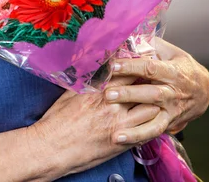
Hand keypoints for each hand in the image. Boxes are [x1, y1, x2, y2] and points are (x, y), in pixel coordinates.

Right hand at [29, 75, 160, 177]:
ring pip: (152, 110)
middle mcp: (114, 106)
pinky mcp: (122, 144)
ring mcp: (121, 125)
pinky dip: (152, 124)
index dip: (138, 65)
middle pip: (145, 89)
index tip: (144, 61)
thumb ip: (89, 79)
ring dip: (154, 104)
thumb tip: (95, 67)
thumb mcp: (71, 92)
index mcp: (101, 90)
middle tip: (155, 80)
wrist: (53, 147)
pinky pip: (147, 132)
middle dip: (151, 83)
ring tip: (155, 100)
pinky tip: (150, 120)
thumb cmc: (58, 120)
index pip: (128, 71)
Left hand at [105, 38, 208, 144]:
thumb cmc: (179, 65)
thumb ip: (149, 45)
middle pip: (150, 94)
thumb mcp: (169, 51)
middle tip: (108, 93)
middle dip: (128, 94)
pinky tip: (119, 138)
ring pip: (152, 118)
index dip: (131, 66)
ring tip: (112, 125)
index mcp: (172, 71)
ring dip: (132, 123)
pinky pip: (152, 131)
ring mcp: (171, 110)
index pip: (150, 68)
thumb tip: (126, 36)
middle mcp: (172, 92)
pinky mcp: (168, 123)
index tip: (113, 65)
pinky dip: (136, 137)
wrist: (202, 90)